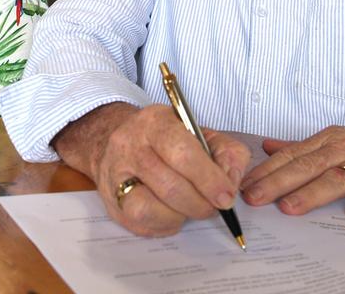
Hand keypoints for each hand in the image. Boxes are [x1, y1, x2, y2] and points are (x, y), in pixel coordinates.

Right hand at [54, 102, 250, 236]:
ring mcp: (115, 176)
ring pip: (152, 208)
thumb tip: (231, 181)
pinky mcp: (113, 203)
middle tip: (215, 206)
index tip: (227, 196)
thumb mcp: (200, 133)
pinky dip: (166, 223)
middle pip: (170, 185)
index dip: (209, 178)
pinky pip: (143, 223)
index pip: (182, 152)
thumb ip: (226, 152)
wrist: (118, 145)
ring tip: (192, 206)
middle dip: (201, 203)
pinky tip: (173, 212)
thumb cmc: (166, 141)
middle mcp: (129, 145)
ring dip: (182, 214)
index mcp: (155, 122)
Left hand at [240, 124, 344, 222]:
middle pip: (308, 165)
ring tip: (289, 208)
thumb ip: (303, 146)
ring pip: (338, 177)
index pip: (293, 155)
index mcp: (330, 138)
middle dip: (278, 182)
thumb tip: (267, 146)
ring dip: (312, 193)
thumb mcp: (339, 140)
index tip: (245, 186)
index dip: (268, 170)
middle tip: (255, 198)